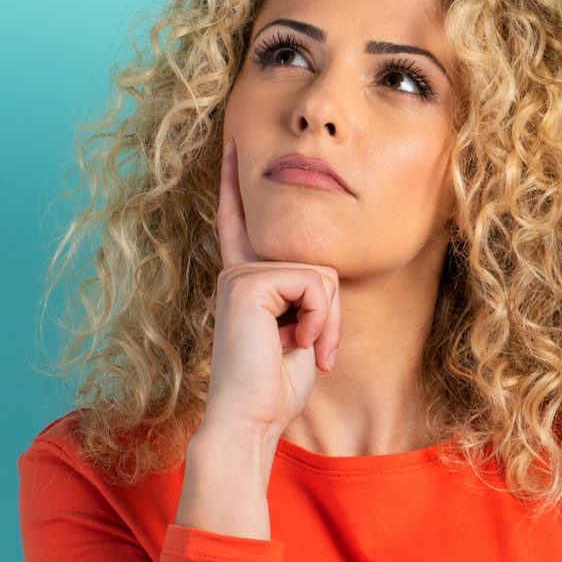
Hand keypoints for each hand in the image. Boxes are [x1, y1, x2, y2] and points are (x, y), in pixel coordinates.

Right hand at [174, 141, 340, 538]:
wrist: (248, 418)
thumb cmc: (273, 390)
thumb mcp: (299, 336)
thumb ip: (304, 300)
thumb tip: (320, 279)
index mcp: (245, 280)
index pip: (241, 223)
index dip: (236, 183)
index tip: (232, 143)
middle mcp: (238, 269)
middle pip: (318, 262)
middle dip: (330, 312)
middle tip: (312, 350)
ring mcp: (241, 273)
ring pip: (322, 273)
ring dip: (328, 321)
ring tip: (302, 350)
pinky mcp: (248, 281)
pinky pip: (316, 283)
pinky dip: (320, 320)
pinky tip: (296, 344)